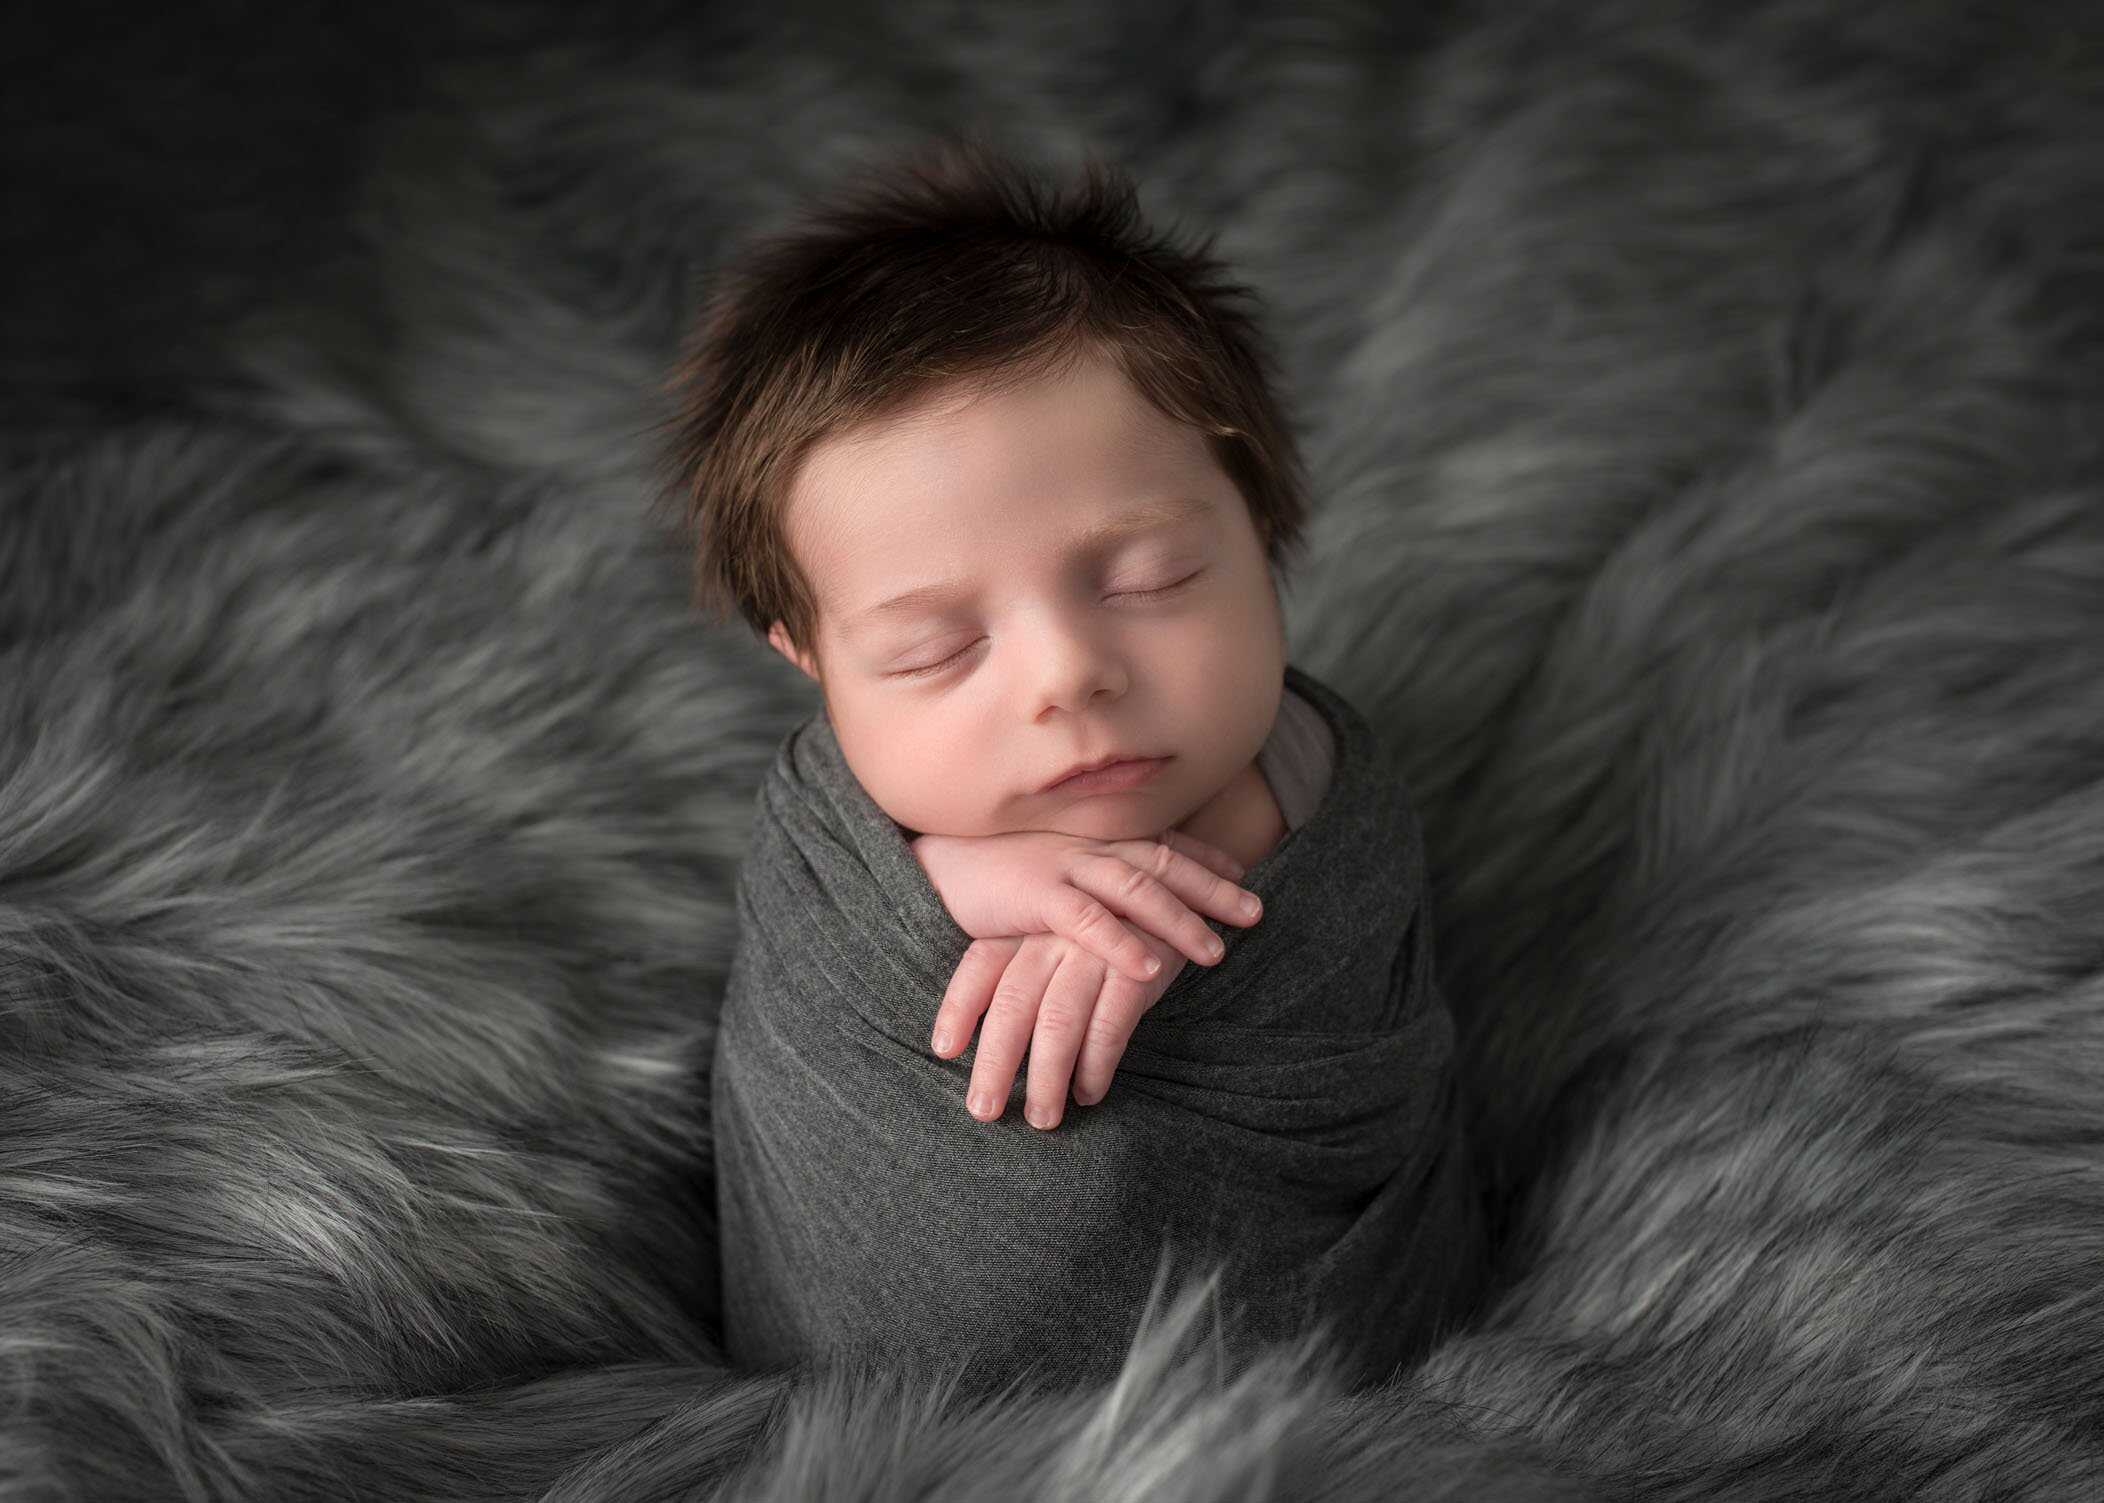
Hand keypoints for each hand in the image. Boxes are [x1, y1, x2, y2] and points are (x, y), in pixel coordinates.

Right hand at [911, 827, 1262, 984]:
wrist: (930, 865)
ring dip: (1180, 921)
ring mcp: (1062, 867)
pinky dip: (1119, 943)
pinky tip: (1148, 968)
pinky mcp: (1032, 895)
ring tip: (1216, 954)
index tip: (1244, 876)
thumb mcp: (1051, 872)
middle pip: (1164, 863)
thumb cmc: (991, 875)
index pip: (1162, 845)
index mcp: (1093, 841)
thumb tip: (1126, 907)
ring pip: (1136, 890)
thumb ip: (1091, 884)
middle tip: (1257, 914)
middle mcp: (1086, 847)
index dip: (1206, 860)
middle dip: (1214, 889)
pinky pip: (1086, 921)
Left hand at [934, 926, 1196, 1128]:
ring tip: (1042, 1119)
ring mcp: (1096, 950)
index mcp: (1029, 925)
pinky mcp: (1139, 968)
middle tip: (984, 1111)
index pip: (981, 966)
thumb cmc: (1108, 925)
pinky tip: (1088, 1094)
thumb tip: (991, 1036)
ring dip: (1047, 1077)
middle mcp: (1054, 935)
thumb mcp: (1059, 933)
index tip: (943, 1050)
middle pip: (1013, 1004)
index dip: (959, 1007)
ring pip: (1058, 1022)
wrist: (1180, 889)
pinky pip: (1109, 1025)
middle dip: (996, 1063)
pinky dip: (1096, 1065)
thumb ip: (1024, 970)